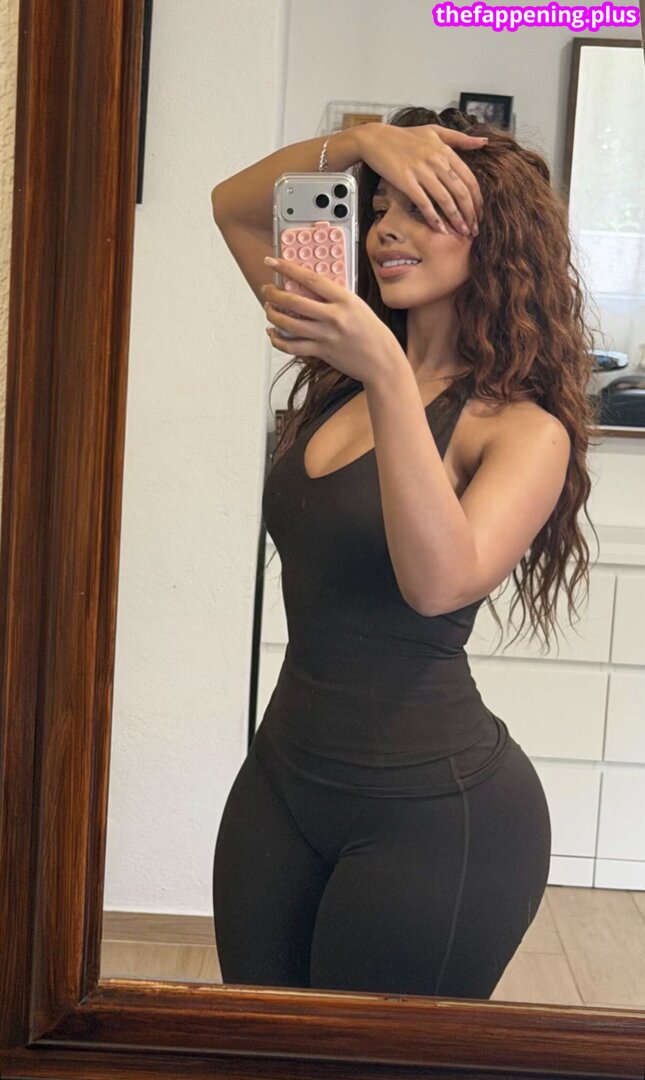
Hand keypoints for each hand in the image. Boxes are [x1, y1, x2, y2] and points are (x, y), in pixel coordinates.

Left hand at [262, 257, 403, 385]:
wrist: (382, 362)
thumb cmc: (372, 333)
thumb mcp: (358, 306)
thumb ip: (335, 298)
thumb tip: (310, 289)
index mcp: (345, 300)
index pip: (311, 279)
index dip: (288, 268)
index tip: (272, 261)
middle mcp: (334, 317)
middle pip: (294, 302)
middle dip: (273, 294)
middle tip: (266, 289)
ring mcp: (326, 336)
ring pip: (288, 324)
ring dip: (272, 314)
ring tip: (268, 308)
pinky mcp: (321, 352)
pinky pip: (292, 346)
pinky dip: (277, 339)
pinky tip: (272, 332)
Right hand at [354, 121, 485, 236]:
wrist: (376, 138)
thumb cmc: (404, 136)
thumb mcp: (435, 131)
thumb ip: (460, 138)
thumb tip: (484, 141)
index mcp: (446, 151)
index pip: (469, 179)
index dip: (477, 200)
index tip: (480, 215)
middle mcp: (437, 161)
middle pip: (461, 192)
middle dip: (470, 214)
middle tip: (474, 230)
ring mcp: (422, 171)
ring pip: (445, 200)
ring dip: (456, 219)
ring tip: (462, 233)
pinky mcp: (406, 181)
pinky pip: (424, 203)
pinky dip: (434, 218)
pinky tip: (440, 230)